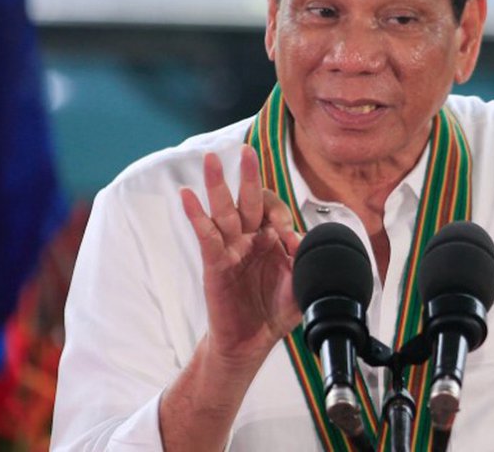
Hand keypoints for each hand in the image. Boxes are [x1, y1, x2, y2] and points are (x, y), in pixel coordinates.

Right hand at [180, 146, 301, 367]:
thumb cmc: (275, 311)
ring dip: (217, 185)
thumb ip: (305, 259)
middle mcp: (249, 238)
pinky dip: (197, 215)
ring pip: (223, 211)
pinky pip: (206, 235)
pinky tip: (188, 195)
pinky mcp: (215, 264)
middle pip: (247, 199)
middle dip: (248, 175)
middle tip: (246, 150)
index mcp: (271, 239)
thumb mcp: (301, 284)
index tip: (286, 233)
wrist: (252, 342)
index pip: (272, 208)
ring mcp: (230, 248)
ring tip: (210, 160)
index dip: (279, 212)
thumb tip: (300, 238)